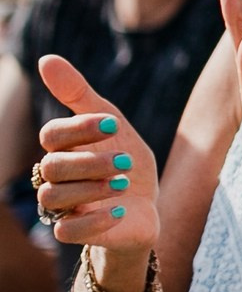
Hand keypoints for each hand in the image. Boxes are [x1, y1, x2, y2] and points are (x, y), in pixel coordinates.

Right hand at [32, 57, 158, 259]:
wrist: (145, 207)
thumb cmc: (124, 161)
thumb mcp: (111, 125)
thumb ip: (80, 95)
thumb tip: (46, 59)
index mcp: (62, 149)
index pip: (52, 135)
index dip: (80, 128)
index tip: (115, 125)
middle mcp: (55, 177)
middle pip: (52, 167)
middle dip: (91, 162)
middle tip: (126, 161)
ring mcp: (63, 207)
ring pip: (52, 198)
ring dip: (90, 188)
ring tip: (123, 184)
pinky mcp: (75, 232)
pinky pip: (66, 232)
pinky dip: (94, 221)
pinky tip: (119, 210)